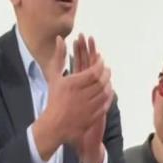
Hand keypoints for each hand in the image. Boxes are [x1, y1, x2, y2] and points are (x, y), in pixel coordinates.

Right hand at [32, 35, 111, 162]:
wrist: (54, 125)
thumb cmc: (54, 99)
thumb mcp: (54, 76)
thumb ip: (59, 57)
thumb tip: (60, 38)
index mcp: (72, 84)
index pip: (93, 71)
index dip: (100, 64)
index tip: (101, 60)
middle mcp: (81, 95)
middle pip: (101, 81)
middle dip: (106, 73)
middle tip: (106, 69)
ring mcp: (87, 107)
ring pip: (104, 92)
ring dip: (108, 84)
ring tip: (107, 79)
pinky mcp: (92, 117)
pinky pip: (105, 103)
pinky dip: (108, 96)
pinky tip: (107, 91)